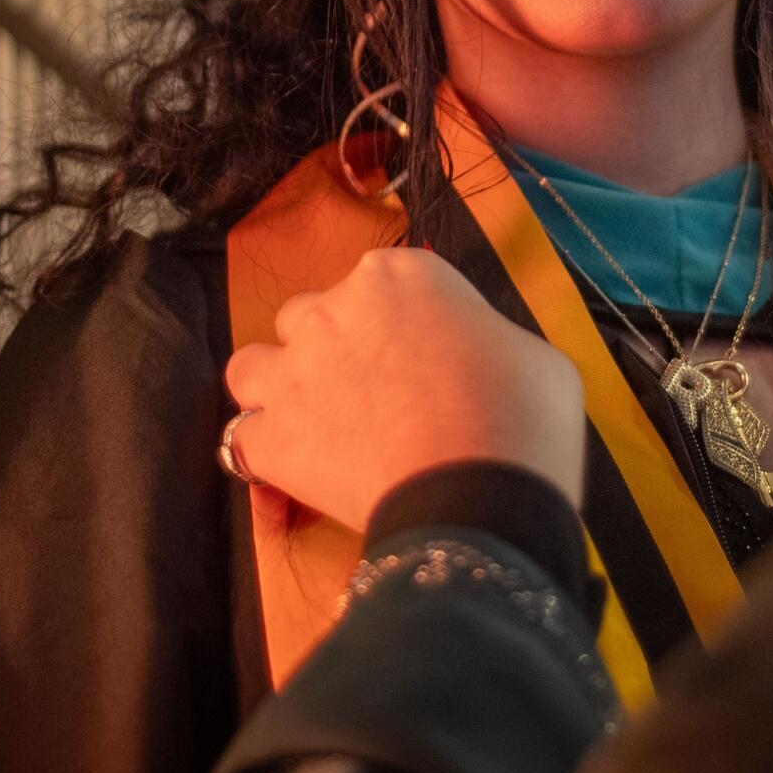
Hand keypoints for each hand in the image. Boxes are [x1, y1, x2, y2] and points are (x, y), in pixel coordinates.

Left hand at [223, 246, 585, 532]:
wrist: (480, 497)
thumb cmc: (521, 418)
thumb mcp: (532, 354)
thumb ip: (483, 336)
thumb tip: (474, 357)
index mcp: (399, 274)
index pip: (381, 282)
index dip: (399, 324)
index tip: (422, 359)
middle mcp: (333, 307)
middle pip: (307, 316)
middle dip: (330, 349)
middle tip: (371, 395)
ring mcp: (293, 371)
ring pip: (253, 365)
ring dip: (277, 388)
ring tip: (313, 425)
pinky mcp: (272, 436)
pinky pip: (241, 438)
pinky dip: (264, 453)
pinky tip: (295, 470)